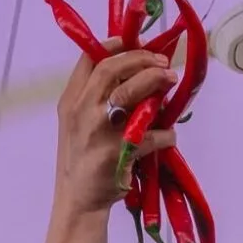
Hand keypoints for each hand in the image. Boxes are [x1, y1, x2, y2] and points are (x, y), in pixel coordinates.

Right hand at [53, 45, 176, 217]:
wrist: (78, 200)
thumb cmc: (81, 158)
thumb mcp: (74, 122)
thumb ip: (93, 96)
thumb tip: (130, 69)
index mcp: (71, 101)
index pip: (89, 60)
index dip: (115, 45)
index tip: (136, 41)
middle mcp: (83, 112)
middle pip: (112, 70)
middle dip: (141, 59)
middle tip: (162, 62)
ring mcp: (100, 133)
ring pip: (131, 94)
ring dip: (156, 81)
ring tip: (171, 79)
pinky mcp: (119, 155)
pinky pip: (152, 136)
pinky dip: (167, 134)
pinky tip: (169, 135)